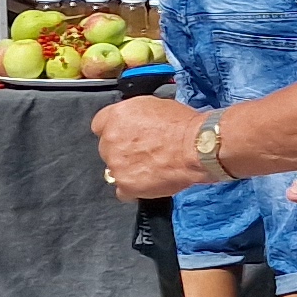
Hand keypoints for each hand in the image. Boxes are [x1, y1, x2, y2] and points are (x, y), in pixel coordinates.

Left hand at [95, 95, 209, 199]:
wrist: (196, 147)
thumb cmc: (184, 126)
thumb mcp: (155, 105)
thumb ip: (135, 116)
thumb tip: (135, 124)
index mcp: (116, 116)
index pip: (100, 125)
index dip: (115, 131)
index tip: (124, 136)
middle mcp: (110, 139)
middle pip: (107, 148)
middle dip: (122, 151)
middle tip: (144, 152)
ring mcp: (116, 163)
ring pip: (114, 170)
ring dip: (128, 170)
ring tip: (151, 168)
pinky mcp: (126, 184)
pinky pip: (122, 191)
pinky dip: (134, 189)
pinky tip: (149, 182)